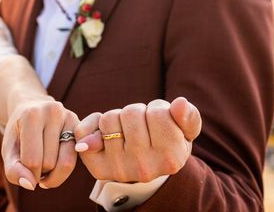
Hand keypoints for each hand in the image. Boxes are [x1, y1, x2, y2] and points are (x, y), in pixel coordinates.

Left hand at [1, 99, 78, 189]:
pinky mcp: (80, 126)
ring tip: (43, 165)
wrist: (31, 107)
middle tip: (33, 164)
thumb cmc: (18, 133)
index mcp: (32, 115)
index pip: (32, 160)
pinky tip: (55, 162)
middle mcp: (53, 112)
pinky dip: (64, 168)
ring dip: (53, 173)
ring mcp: (69, 117)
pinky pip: (76, 159)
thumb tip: (30, 185)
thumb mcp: (8, 150)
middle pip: (49, 163)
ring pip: (66, 163)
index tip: (23, 169)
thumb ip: (13, 170)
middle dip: (40, 172)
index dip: (27, 173)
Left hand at [73, 97, 201, 182]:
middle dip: (137, 113)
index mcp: (170, 159)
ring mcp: (118, 169)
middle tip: (142, 127)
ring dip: (118, 118)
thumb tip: (180, 103)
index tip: (160, 123)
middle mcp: (144, 169)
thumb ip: (189, 116)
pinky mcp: (97, 167)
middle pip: (131, 113)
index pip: (158, 112)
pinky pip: (84, 131)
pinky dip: (92, 124)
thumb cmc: (167, 142)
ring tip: (127, 132)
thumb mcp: (185, 131)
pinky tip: (105, 133)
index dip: (158, 110)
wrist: (147, 168)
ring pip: (109, 118)